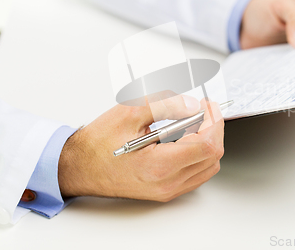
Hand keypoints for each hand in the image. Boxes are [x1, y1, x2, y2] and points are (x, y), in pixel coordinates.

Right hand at [58, 94, 223, 201]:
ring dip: (209, 142)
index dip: (214, 121)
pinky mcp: (166, 190)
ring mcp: (168, 190)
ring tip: (195, 122)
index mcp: (159, 165)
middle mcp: (167, 183)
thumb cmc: (99, 144)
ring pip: (208, 167)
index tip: (209, 105)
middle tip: (203, 109)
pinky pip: (197, 174)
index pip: (207, 145)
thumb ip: (165, 105)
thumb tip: (192, 104)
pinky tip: (187, 139)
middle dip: (214, 128)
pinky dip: (200, 155)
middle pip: (212, 156)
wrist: (80, 167)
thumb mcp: (130, 112)